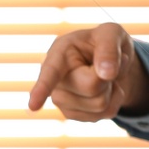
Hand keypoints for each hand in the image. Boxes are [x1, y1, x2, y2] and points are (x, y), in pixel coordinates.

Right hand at [29, 24, 148, 119]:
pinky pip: (105, 114)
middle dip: (108, 77)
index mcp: (59, 53)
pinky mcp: (73, 114)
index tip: (33, 106)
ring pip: (100, 104)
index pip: (50, 73)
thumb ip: (109, 48)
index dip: (41, 89)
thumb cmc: (105, 42)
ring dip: (112, 90)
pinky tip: (105, 90)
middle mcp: (55, 80)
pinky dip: (115, 101)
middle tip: (105, 64)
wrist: (108, 61)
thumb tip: (106, 74)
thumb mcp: (111, 33)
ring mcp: (62, 100)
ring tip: (104, 76)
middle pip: (91, 88)